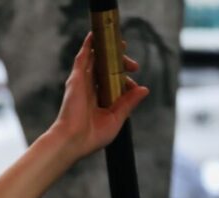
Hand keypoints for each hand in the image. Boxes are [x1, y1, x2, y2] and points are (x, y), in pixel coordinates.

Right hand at [50, 32, 149, 160]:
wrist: (73, 140)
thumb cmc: (91, 137)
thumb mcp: (116, 118)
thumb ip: (129, 103)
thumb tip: (144, 89)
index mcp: (98, 102)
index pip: (112, 84)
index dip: (124, 80)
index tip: (133, 84)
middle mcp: (89, 91)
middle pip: (105, 70)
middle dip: (119, 63)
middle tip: (132, 65)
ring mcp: (82, 84)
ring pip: (94, 60)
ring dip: (105, 50)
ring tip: (116, 41)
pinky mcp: (76, 80)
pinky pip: (82, 58)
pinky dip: (87, 46)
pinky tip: (94, 36)